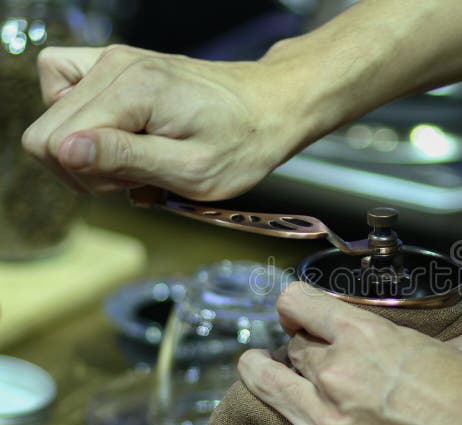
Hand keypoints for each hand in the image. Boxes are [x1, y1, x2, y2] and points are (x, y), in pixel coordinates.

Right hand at [22, 44, 318, 198]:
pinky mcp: (120, 68)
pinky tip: (124, 137)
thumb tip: (65, 152)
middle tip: (139, 175)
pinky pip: (71, 95)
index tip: (132, 183)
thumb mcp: (191, 170)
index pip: (53, 143)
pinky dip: (90, 125)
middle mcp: (114, 66)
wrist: (272, 106)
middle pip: (46, 130)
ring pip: (54, 115)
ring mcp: (115, 62)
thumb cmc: (244, 143)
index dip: (86, 177)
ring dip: (88, 149)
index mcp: (132, 90)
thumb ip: (125, 159)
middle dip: (85, 167)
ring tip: (138, 158)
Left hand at [238, 282, 461, 424]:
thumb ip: (457, 338)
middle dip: (295, 351)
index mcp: (365, 335)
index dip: (296, 307)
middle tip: (302, 361)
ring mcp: (327, 421)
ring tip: (253, 372)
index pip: (299, 302)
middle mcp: (336, 372)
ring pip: (267, 386)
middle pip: (292, 350)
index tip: (299, 316)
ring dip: (258, 376)